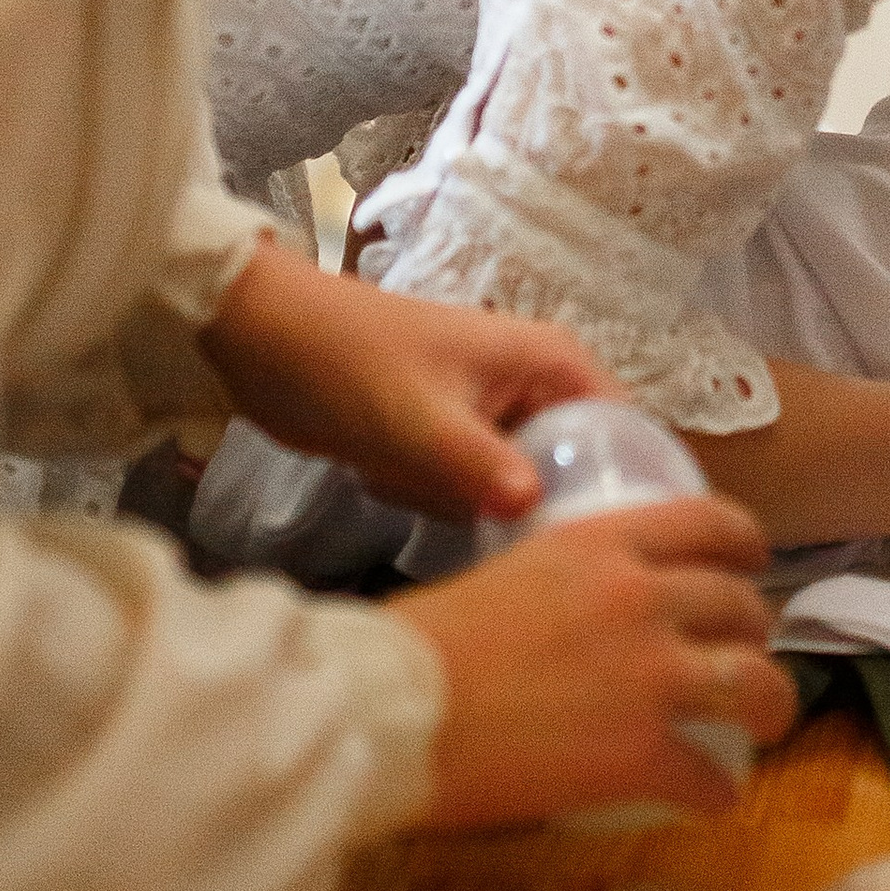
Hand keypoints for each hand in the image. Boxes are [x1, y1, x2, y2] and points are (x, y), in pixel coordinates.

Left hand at [204, 237, 614, 527]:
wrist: (261, 340)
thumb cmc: (348, 365)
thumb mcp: (417, 423)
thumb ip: (481, 469)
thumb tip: (539, 512)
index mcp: (551, 362)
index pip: (628, 430)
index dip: (628, 488)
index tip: (612, 550)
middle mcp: (537, 383)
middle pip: (575, 468)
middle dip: (530, 505)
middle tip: (488, 525)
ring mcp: (493, 411)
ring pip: (520, 486)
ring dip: (471, 503)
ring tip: (419, 485)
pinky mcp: (453, 437)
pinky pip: (473, 488)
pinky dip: (438, 497)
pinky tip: (394, 481)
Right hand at [394, 496, 800, 828]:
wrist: (394, 711)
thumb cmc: (424, 642)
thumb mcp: (511, 573)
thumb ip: (565, 583)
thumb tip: (576, 613)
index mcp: (606, 544)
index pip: (712, 523)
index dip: (746, 544)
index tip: (753, 563)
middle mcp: (645, 599)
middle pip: (742, 606)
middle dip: (756, 633)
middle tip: (746, 654)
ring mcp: (652, 678)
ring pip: (756, 684)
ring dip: (772, 707)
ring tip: (767, 725)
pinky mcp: (642, 756)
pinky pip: (710, 776)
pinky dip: (718, 791)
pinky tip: (713, 798)